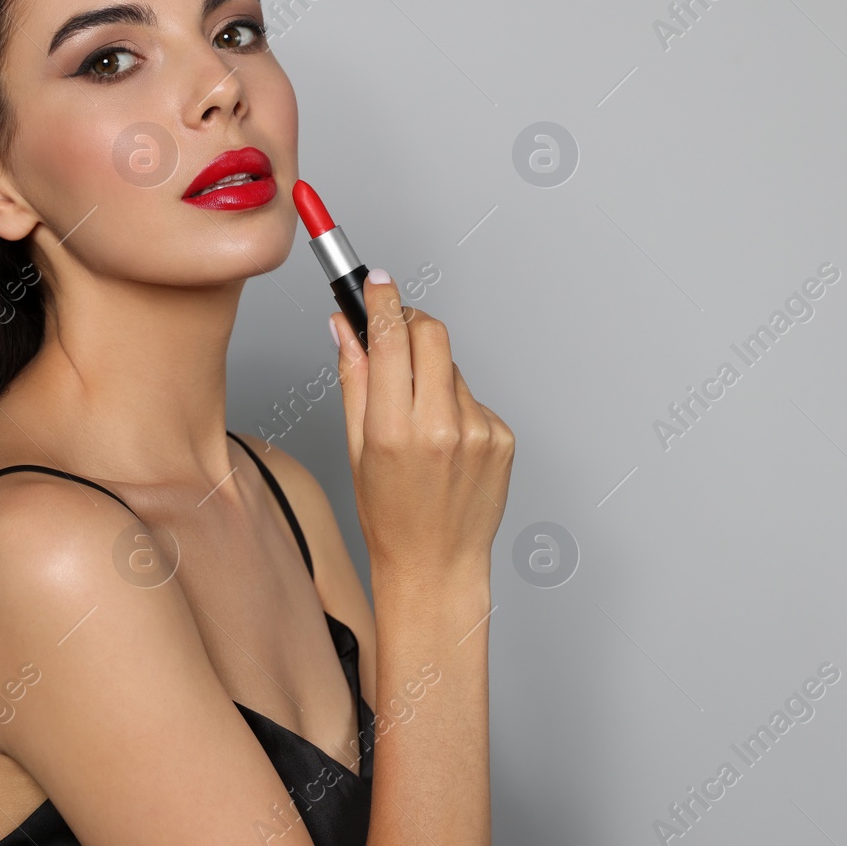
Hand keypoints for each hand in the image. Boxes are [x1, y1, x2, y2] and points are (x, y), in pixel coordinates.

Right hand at [330, 271, 514, 588]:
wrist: (436, 564)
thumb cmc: (390, 515)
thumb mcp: (356, 448)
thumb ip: (353, 380)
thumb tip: (344, 327)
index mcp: (393, 430)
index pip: (389, 338)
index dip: (381, 300)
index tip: (377, 282)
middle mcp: (440, 426)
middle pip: (431, 334)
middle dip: (410, 324)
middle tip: (393, 336)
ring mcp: (478, 431)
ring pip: (451, 367)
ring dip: (432, 375)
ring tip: (418, 420)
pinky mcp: (502, 437)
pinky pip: (473, 398)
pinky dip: (456, 406)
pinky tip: (445, 442)